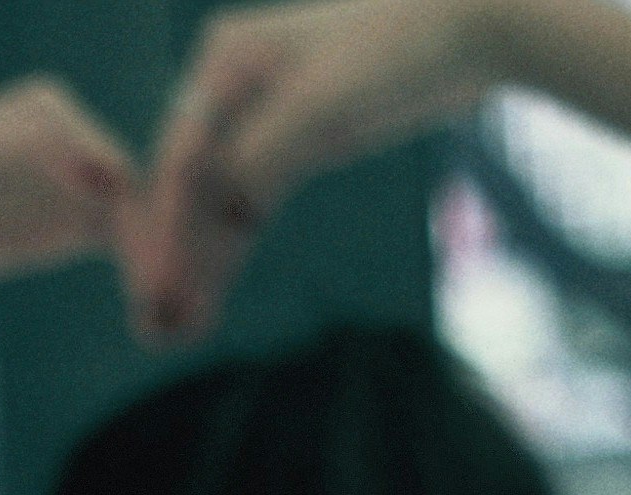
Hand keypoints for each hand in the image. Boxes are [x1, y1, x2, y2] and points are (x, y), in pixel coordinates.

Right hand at [130, 0, 509, 343]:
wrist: (474, 29)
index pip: (180, 155)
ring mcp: (262, 121)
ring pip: (216, 204)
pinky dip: (231, 252)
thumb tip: (217, 206)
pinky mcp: (295, 148)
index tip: (155, 283)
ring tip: (179, 328)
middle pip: (189, 185)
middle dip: (173, 254)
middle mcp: (231, 91)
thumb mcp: (319, 101)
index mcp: (223, 61)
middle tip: (156, 321)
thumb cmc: (396, 47)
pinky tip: (209, 299)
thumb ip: (259, 152)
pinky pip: (249, 208)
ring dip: (198, 264)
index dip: (166, 225)